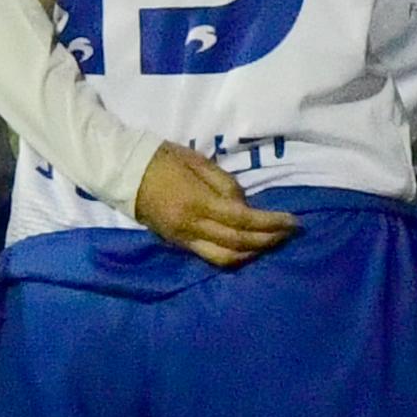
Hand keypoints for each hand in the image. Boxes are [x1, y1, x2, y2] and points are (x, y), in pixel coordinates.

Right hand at [132, 141, 298, 267]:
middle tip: (289, 232)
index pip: (243, 219)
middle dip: (268, 239)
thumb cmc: (163, 158)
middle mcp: (191, 227)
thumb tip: (245, 206)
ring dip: (253, 253)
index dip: (271, 223)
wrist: (123, 171)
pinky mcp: (177, 244)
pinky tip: (247, 247)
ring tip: (272, 242)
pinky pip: (210, 257)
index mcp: (198, 202)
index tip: (292, 221)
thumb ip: (224, 185)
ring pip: (225, 258)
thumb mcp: (198, 161)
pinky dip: (234, 255)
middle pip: (238, 242)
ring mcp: (183, 239)